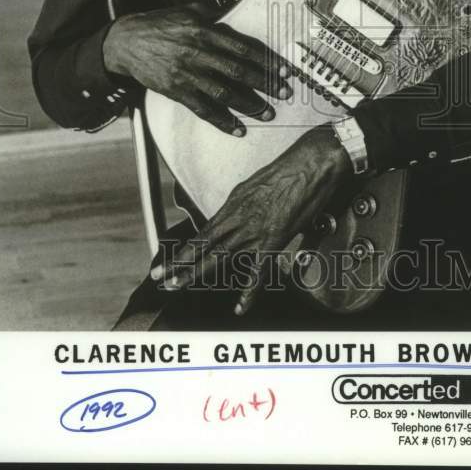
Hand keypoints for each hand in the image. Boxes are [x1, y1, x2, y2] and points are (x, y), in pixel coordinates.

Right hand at [102, 3, 290, 135]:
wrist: (125, 42)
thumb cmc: (159, 24)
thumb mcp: (187, 11)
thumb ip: (213, 15)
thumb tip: (233, 15)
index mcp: (205, 31)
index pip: (243, 47)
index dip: (267, 60)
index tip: (284, 70)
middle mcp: (198, 53)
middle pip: (238, 72)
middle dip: (266, 84)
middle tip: (285, 93)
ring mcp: (187, 74)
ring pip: (224, 93)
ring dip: (249, 105)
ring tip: (268, 113)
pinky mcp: (176, 91)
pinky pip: (203, 109)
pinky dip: (222, 121)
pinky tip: (238, 129)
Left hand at [151, 125, 352, 314]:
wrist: (310, 163)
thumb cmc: (288, 169)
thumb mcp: (256, 185)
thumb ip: (242, 205)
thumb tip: (233, 217)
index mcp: (234, 204)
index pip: (202, 232)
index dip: (183, 249)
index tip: (165, 260)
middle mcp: (238, 218)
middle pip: (203, 245)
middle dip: (179, 263)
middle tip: (160, 277)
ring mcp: (254, 231)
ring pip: (219, 256)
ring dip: (196, 272)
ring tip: (176, 286)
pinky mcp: (274, 240)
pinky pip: (259, 271)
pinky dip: (250, 291)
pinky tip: (239, 307)